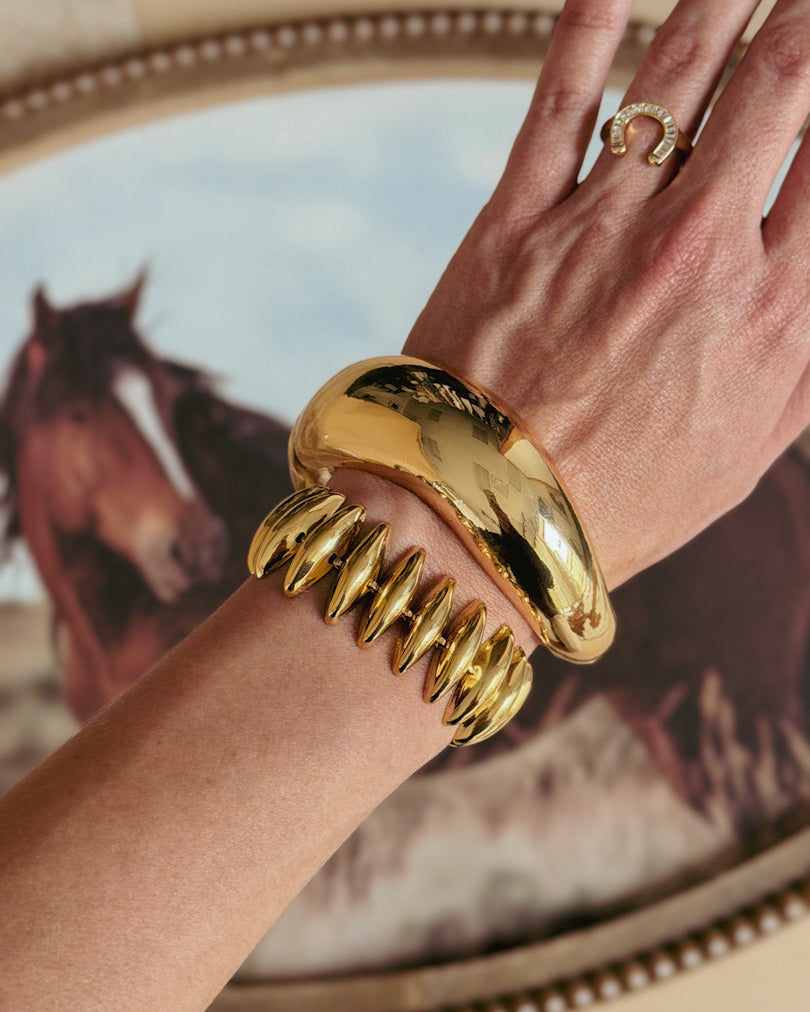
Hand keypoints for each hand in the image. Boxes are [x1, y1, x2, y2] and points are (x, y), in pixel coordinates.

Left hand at [404, 0, 809, 588]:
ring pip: (681, 72)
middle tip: (802, 6)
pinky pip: (561, 98)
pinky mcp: (513, 222)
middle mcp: (699, 251)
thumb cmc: (623, 501)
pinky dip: (591, 23)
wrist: (486, 524)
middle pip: (779, 89)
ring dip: (726, 0)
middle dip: (801, 26)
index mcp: (771, 313)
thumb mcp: (748, 450)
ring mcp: (601, 227)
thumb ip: (804, 355)